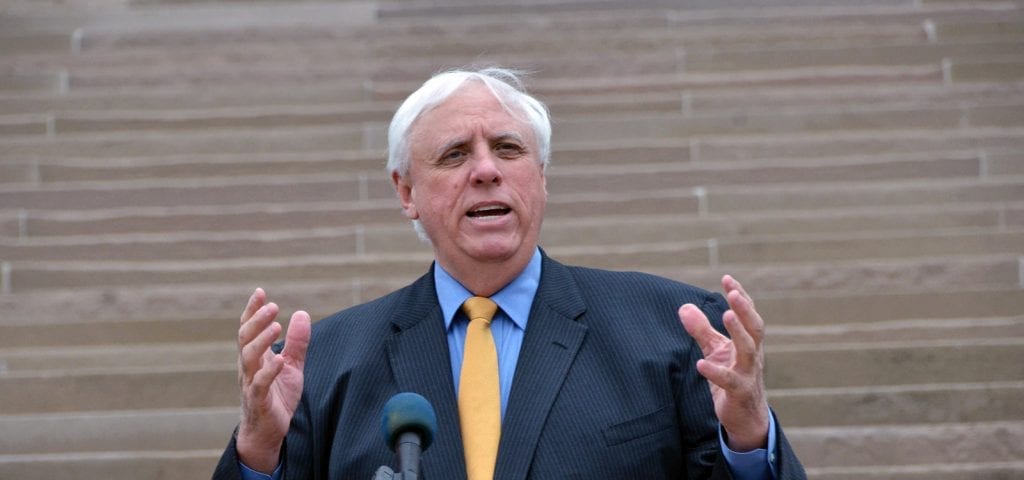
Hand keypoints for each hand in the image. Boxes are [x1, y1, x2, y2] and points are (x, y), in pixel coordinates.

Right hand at [235, 288, 310, 472]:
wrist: (269, 432)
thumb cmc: (278, 396)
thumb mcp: (292, 365)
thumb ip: (297, 342)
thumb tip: (302, 313)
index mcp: (255, 356)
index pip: (248, 329)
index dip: (252, 310)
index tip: (260, 292)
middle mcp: (248, 367)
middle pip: (245, 339)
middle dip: (256, 321)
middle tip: (272, 306)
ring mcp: (251, 383)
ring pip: (248, 358)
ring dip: (261, 341)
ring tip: (276, 327)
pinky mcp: (258, 401)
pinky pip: (259, 385)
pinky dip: (268, 371)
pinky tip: (279, 359)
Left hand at [679, 275, 768, 451]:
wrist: (746, 418)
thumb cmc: (732, 378)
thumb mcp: (716, 351)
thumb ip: (702, 330)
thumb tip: (683, 307)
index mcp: (749, 342)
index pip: (748, 315)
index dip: (740, 296)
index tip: (727, 278)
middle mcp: (753, 355)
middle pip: (754, 328)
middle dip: (745, 309)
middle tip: (733, 293)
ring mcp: (749, 374)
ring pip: (748, 350)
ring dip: (738, 331)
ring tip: (726, 314)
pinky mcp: (740, 393)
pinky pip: (730, 381)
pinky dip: (716, 372)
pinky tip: (701, 364)